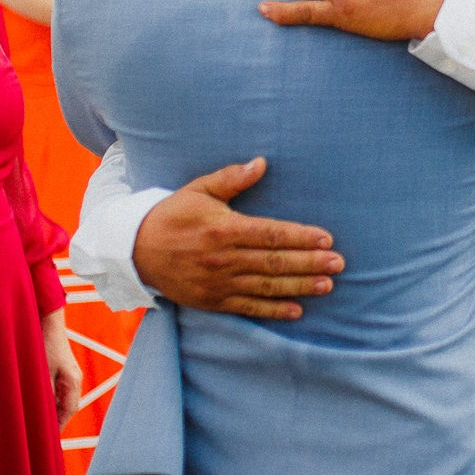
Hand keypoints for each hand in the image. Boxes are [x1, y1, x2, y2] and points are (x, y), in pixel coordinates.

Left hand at [42, 308, 81, 429]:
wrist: (48, 320)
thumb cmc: (45, 344)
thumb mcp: (42, 372)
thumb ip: (45, 394)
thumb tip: (44, 413)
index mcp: (73, 381)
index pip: (69, 410)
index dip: (59, 425)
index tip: (49, 439)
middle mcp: (74, 378)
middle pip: (68, 405)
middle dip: (57, 420)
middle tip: (44, 435)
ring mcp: (69, 372)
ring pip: (63, 397)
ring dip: (53, 409)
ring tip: (40, 422)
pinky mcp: (62, 367)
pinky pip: (59, 389)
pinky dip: (51, 399)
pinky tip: (39, 402)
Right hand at [134, 158, 342, 319]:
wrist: (135, 250)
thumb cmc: (172, 215)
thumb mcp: (198, 190)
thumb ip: (231, 179)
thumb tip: (261, 163)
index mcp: (223, 229)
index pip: (270, 234)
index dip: (300, 237)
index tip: (326, 238)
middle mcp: (223, 258)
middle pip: (274, 262)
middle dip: (309, 262)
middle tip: (339, 263)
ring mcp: (218, 283)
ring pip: (266, 286)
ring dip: (299, 287)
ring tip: (327, 285)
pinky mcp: (212, 301)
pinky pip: (247, 308)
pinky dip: (273, 311)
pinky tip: (296, 311)